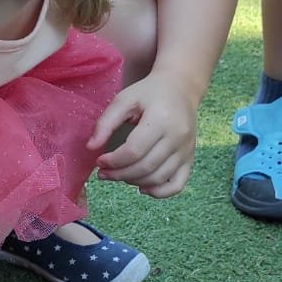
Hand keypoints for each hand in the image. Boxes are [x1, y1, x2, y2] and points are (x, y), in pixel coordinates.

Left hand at [87, 78, 198, 196]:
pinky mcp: (190, 158)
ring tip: (119, 175)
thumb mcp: (124, 99)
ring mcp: (186, 150)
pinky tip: (141, 187)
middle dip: (119, 175)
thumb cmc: (148, 93)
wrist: (180, 89)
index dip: (113, 161)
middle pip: (145, 168)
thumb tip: (91, 148)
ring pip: (158, 179)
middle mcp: (178, 137)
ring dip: (133, 182)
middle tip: (103, 173)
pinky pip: (176, 185)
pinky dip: (158, 192)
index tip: (99, 161)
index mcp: (162, 119)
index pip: (134, 151)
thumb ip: (106, 122)